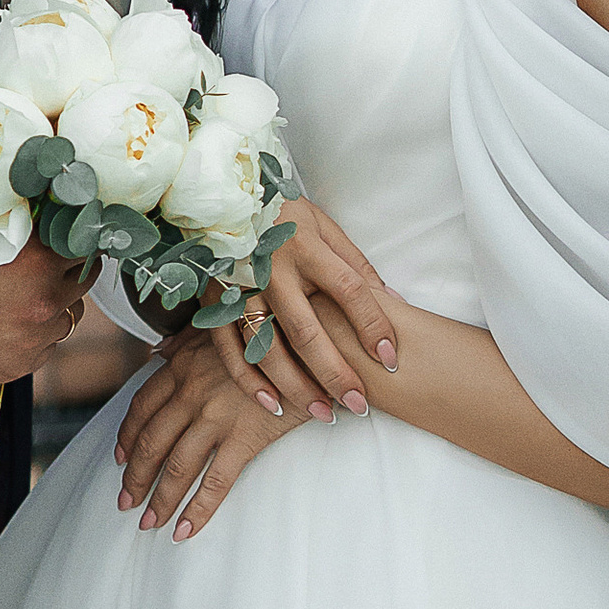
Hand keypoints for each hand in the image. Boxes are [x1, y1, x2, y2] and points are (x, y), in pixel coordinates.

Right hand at [0, 222, 84, 383]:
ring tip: (25, 296)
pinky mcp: (13, 368)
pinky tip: (8, 322)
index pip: (83, 243)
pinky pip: (43, 350)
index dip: (72, 235)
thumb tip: (33, 210)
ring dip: (54, 305)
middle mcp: (43, 301)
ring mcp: (30, 339)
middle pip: (82, 282)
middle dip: (67, 269)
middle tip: (48, 262)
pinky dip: (34, 335)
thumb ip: (13, 220)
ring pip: (67, 319)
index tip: (65, 234)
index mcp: (39, 258)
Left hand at [114, 329, 300, 540]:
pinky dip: (197, 510)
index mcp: (184, 364)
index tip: (120, 459)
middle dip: (135, 476)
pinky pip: (216, 481)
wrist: (316, 336)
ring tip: (148, 522)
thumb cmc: (273, 329)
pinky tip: (184, 530)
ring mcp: (217, 415)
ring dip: (159, 498)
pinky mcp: (246, 436)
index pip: (142, 407)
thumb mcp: (221, 324)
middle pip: (152, 441)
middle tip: (125, 501)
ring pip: (176, 466)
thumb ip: (187, 339)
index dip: (127, 437)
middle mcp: (192, 390)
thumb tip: (161, 350)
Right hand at [238, 197, 398, 424]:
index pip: (348, 290)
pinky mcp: (215, 301)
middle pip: (307, 330)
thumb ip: (355, 264)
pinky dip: (249, 380)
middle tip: (359, 404)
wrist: (220, 195)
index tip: (391, 357)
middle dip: (336, 373)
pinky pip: (229, 349)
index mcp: (307, 246)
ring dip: (296, 386)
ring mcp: (241, 289)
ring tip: (323, 413)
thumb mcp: (323, 224)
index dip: (373, 325)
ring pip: (268, 348)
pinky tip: (273, 404)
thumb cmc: (281, 212)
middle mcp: (273, 270)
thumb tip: (393, 302)